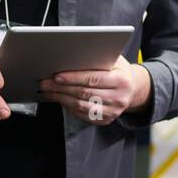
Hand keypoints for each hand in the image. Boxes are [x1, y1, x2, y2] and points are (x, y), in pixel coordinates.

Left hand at [37, 56, 151, 124]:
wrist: (133, 89)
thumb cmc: (119, 70)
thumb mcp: (115, 60)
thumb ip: (98, 59)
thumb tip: (71, 57)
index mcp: (122, 80)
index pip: (93, 79)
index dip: (73, 78)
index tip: (56, 76)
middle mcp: (119, 98)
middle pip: (84, 93)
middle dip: (61, 88)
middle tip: (45, 82)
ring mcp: (112, 112)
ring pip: (81, 106)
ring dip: (61, 98)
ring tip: (48, 91)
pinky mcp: (105, 120)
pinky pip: (82, 114)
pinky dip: (68, 106)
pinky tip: (59, 98)